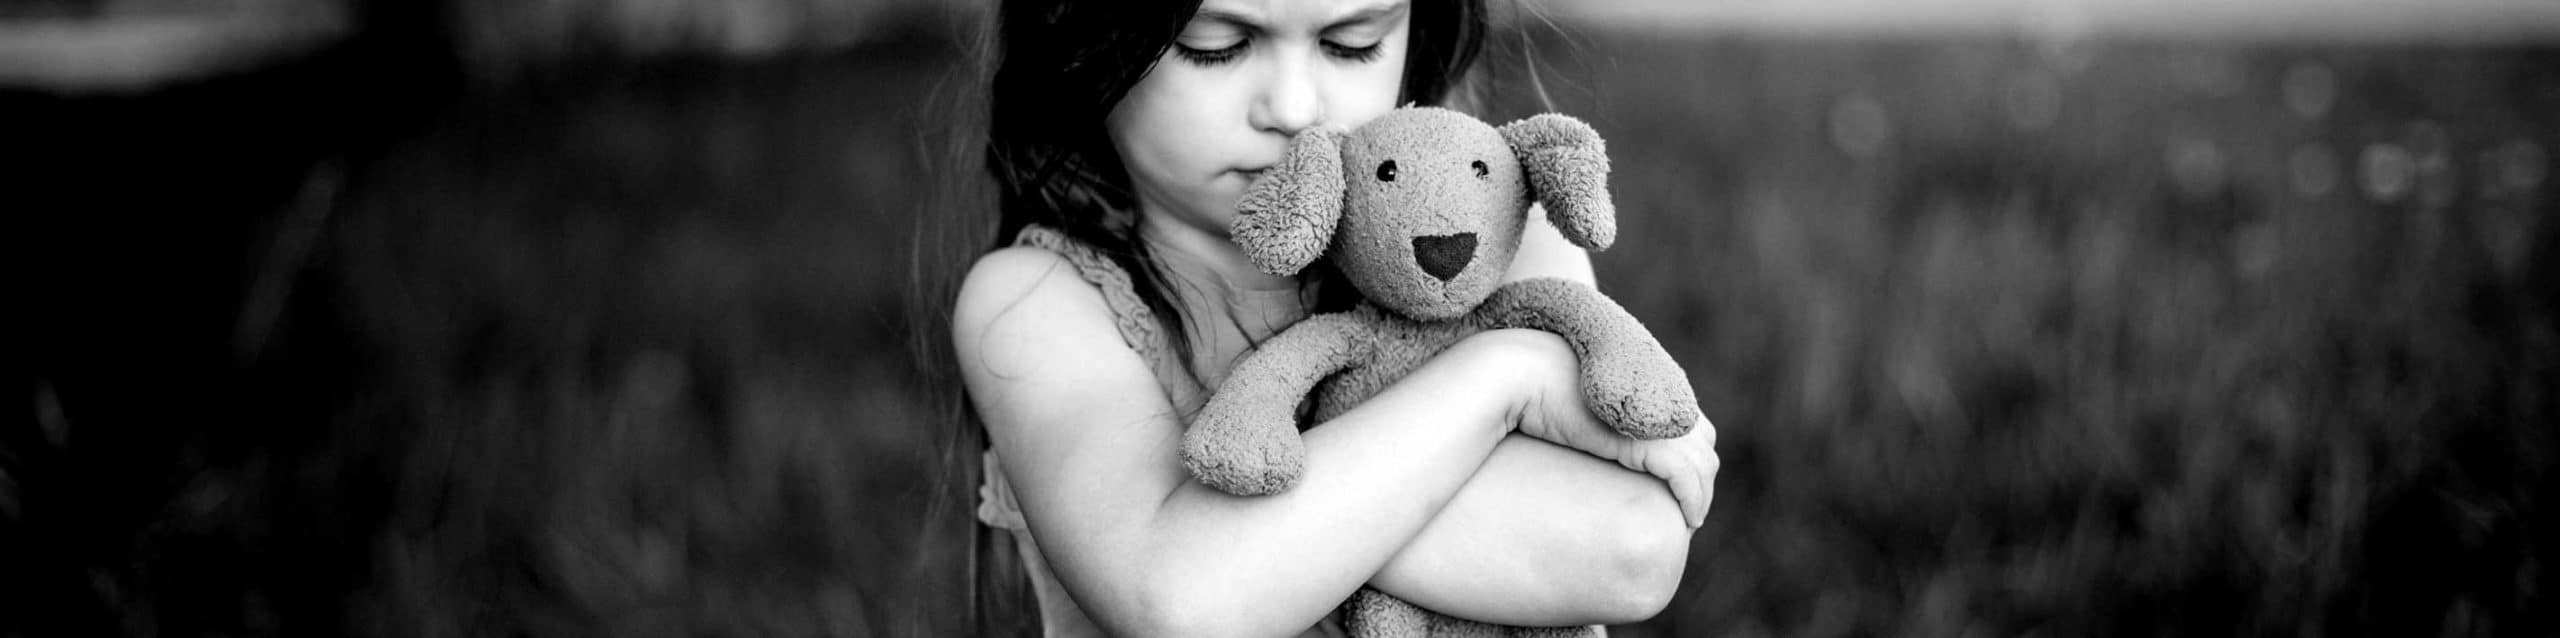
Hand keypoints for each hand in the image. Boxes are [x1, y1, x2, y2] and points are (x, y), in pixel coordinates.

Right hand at [1476, 329, 1720, 527]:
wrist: (1520, 372)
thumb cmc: (1532, 384)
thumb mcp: (1572, 395)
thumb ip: (1590, 407)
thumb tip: (1581, 425)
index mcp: (1647, 375)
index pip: (1691, 420)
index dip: (1690, 455)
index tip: (1675, 484)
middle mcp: (1661, 391)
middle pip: (1703, 442)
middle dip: (1701, 478)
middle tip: (1686, 508)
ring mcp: (1657, 414)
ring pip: (1702, 464)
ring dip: (1700, 496)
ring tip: (1688, 521)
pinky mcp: (1647, 438)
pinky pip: (1685, 478)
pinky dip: (1692, 501)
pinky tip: (1688, 520)